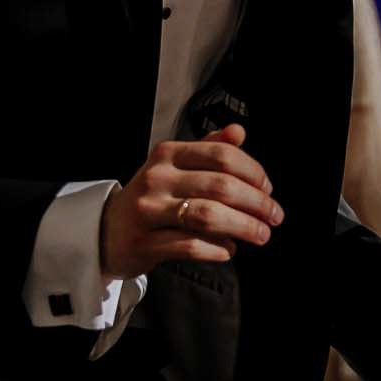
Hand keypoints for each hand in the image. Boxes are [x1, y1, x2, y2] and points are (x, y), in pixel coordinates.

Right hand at [98, 124, 283, 279]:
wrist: (107, 230)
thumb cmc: (152, 198)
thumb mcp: (175, 167)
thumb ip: (208, 149)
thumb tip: (239, 131)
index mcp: (167, 154)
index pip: (222, 155)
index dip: (253, 172)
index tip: (268, 189)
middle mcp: (156, 178)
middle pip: (220, 187)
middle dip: (256, 204)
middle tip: (274, 217)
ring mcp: (147, 211)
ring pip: (207, 217)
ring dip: (242, 227)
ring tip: (260, 235)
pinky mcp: (143, 242)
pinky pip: (190, 246)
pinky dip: (217, 249)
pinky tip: (229, 250)